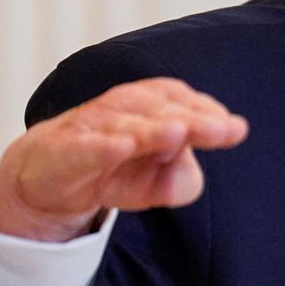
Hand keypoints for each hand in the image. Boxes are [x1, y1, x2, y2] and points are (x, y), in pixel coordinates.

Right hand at [0, 77, 248, 240]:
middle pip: (163, 111)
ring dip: (152, 129)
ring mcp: (93, 127)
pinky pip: (85, 146)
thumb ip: (182, 179)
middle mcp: (124, 108)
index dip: (209, 114)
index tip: (235, 130)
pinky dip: (103, 145)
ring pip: (127, 125)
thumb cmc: (115, 171)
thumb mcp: (158, 183)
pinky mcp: (65, 151)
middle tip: (221, 130)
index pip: (185, 102)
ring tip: (179, 133)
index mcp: (153, 106)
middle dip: (193, 120)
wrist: (49, 179)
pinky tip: (122, 147)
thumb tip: (186, 166)